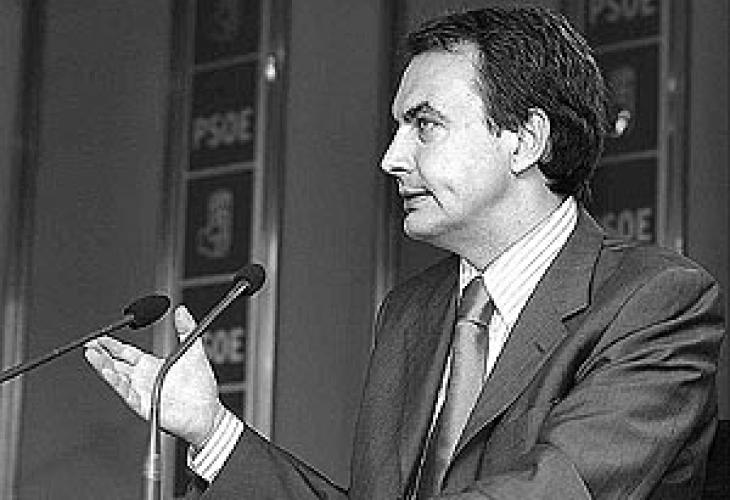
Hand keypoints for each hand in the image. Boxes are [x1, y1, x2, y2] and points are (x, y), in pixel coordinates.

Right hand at [84, 305, 222, 446]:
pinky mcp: (145, 405)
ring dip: (103, 366)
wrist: (207, 412)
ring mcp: (143, 392)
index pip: (126, 353)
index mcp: (152, 366)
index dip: (112, 345)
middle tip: (88, 344)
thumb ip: (186, 329)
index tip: (100, 337)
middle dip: (101, 354)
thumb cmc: (200, 387)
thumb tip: (181, 310)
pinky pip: (127, 393)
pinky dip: (117, 383)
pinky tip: (109, 373)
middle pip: (116, 363)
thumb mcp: (193, 351)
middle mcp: (144, 379)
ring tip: (91, 355)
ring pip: (117, 377)